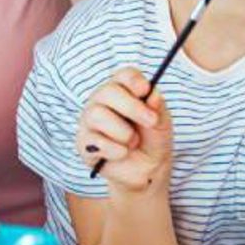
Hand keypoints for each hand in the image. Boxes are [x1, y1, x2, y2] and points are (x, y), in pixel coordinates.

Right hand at [77, 68, 172, 196]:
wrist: (146, 169)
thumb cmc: (152, 139)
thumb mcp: (161, 123)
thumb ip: (157, 108)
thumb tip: (153, 94)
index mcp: (123, 90)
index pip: (124, 75)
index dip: (134, 80)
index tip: (146, 90)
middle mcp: (102, 100)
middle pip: (108, 91)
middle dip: (132, 107)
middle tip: (151, 121)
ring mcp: (89, 120)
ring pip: (98, 115)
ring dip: (123, 132)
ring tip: (133, 142)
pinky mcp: (83, 142)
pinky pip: (95, 140)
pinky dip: (116, 150)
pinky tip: (122, 153)